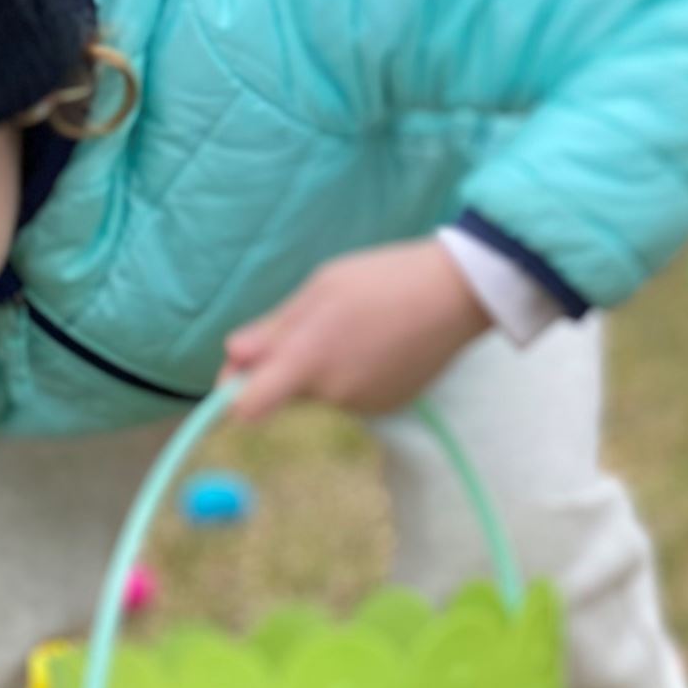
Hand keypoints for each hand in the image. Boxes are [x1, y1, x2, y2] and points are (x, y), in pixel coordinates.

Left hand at [223, 238, 492, 420]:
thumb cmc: (382, 279)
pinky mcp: (388, 407)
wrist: (456, 294)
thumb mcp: (319, 289)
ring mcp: (363, 405)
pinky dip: (356, 375)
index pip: (248, 407)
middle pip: (286, 394)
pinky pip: (352, 396)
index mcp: (308, 359)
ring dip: (325, 369)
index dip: (234, 395)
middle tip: (319, 324)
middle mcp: (332, 394)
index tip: (237, 376)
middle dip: (288, 368)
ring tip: (360, 328)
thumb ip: (273, 330)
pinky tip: (381, 345)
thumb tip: (231, 357)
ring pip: (321, 393)